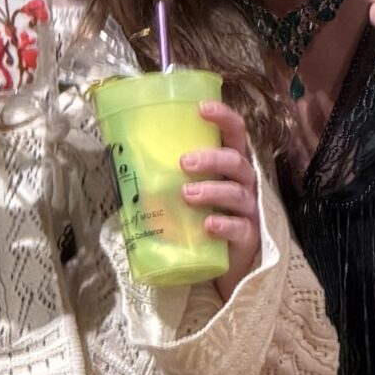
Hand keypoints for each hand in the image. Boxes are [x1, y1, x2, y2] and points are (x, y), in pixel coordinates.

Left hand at [181, 101, 262, 302]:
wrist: (219, 264)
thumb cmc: (201, 220)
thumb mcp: (187, 194)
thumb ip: (170, 177)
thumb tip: (124, 162)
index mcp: (231, 166)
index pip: (236, 134)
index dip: (223, 117)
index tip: (201, 109)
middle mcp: (244, 184)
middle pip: (237, 162)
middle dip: (212, 158)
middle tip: (184, 163)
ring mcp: (250, 210)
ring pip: (238, 193)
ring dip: (212, 191)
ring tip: (187, 194)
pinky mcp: (249, 237)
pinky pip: (240, 227)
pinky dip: (224, 224)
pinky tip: (208, 225)